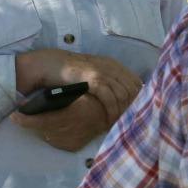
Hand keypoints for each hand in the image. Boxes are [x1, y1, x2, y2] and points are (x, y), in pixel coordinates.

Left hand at [12, 94, 110, 151]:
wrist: (112, 115)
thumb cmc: (93, 101)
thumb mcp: (78, 93)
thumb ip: (58, 95)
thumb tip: (36, 98)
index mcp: (70, 116)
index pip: (40, 121)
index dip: (25, 119)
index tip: (14, 115)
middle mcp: (69, 132)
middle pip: (41, 129)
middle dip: (31, 122)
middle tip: (23, 116)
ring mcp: (71, 141)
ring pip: (47, 136)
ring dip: (43, 128)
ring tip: (43, 119)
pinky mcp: (73, 146)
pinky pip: (56, 141)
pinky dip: (54, 135)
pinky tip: (56, 128)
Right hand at [18, 50, 140, 121]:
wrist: (49, 63)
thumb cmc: (68, 71)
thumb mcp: (91, 72)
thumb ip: (104, 80)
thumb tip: (119, 96)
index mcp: (113, 64)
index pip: (135, 81)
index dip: (137, 97)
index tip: (133, 111)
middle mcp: (112, 67)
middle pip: (133, 89)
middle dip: (131, 106)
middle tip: (126, 121)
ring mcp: (104, 72)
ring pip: (123, 95)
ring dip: (122, 111)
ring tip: (117, 123)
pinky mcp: (94, 79)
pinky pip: (110, 98)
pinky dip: (111, 111)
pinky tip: (109, 120)